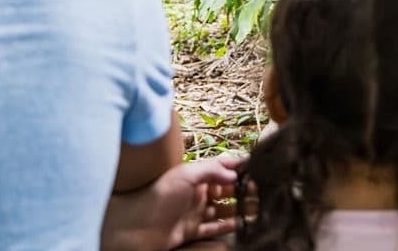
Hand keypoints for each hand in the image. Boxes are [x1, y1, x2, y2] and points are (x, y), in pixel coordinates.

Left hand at [103, 156, 243, 250]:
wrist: (137, 227)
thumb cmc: (160, 196)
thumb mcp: (185, 174)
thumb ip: (211, 170)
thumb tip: (234, 174)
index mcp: (193, 175)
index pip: (219, 167)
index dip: (236, 166)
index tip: (256, 165)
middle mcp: (195, 192)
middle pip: (224, 189)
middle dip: (241, 188)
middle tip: (260, 189)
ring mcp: (194, 212)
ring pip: (222, 209)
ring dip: (239, 208)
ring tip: (257, 207)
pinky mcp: (191, 231)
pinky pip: (214, 228)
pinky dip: (228, 226)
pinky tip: (241, 224)